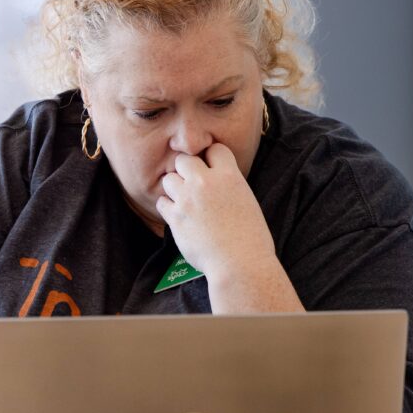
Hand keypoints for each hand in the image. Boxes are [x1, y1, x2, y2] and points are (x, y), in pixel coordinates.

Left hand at [156, 144, 275, 278]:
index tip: (211, 168)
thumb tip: (216, 181)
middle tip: (193, 184)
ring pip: (169, 179)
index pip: (214, 148)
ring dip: (175, 188)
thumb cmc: (250, 238)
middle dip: (187, 170)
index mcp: (229, 176)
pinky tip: (178, 215)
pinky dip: (168, 207)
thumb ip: (229, 185)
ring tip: (185, 201)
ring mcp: (187, 199)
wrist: (239, 263)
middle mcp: (206, 183)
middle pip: (184, 160)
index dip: (211, 157)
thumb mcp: (247, 200)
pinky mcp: (175, 217)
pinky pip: (162, 202)